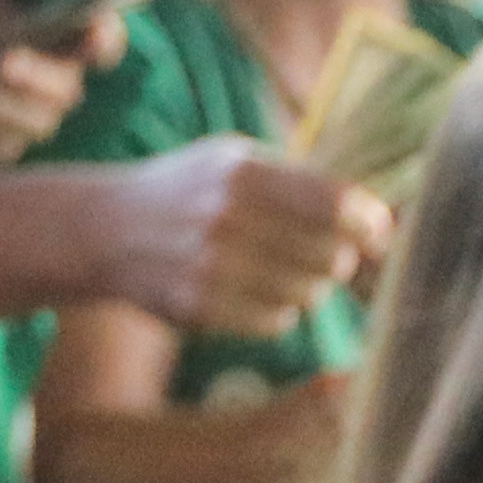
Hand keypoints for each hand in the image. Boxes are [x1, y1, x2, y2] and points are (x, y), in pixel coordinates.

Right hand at [109, 132, 382, 333]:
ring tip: (279, 270)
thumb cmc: (187, 190)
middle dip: (336, 258)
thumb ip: (299, 181)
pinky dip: (276, 311)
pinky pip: (275, 321)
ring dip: (307, 287)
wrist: (103, 230)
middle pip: (330, 254)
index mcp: (242, 171)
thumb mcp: (233, 160)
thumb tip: (379, 217)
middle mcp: (226, 217)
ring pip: (308, 293)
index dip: (369, 222)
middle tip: (322, 254)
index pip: (335, 203)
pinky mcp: (198, 308)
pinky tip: (252, 292)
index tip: (378, 232)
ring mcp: (210, 267)